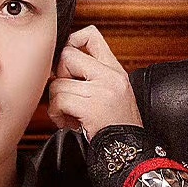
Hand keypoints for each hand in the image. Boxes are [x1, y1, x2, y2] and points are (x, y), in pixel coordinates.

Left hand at [48, 25, 142, 140]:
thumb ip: (94, 76)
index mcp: (115, 70)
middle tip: (68, 94)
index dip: (72, 42)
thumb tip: (61, 63)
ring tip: (69, 114)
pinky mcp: (91, 107)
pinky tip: (68, 123)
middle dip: (59, 76)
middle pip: (67, 55)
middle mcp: (111, 76)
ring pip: (58, 83)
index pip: (91, 35)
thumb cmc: (117, 126)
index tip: (67, 62)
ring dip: (57, 102)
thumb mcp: (113, 93)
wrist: (130, 151)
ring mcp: (102, 90)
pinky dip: (57, 115)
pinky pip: (59, 101)